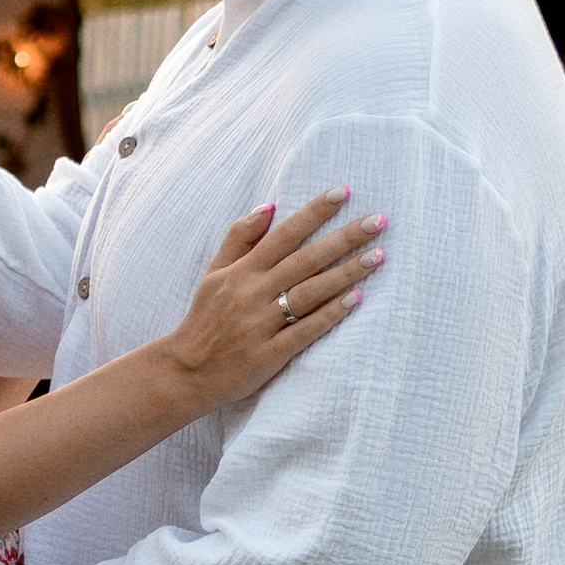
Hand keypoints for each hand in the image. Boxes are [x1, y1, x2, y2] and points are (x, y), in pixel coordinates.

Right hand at [160, 193, 384, 411]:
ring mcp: (261, 324)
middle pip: (306, 259)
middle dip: (344, 237)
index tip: (342, 192)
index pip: (284, 233)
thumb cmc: (204, 319)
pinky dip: (330, 315)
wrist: (186, 372)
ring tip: (378, 256)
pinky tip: (356, 299)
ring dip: (346, 273)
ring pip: (310, 292)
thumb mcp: (214, 273)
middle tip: (378, 220)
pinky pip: (305, 331)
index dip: (314, 211)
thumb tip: (269, 206)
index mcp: (242, 271)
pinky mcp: (269, 355)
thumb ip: (239, 238)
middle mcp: (253, 293)